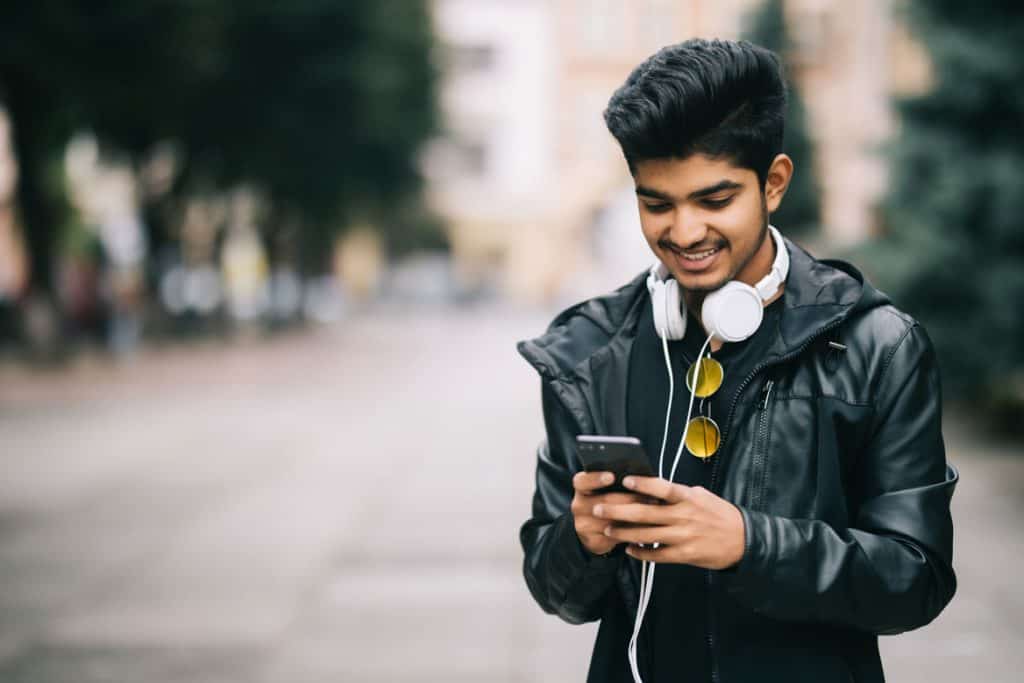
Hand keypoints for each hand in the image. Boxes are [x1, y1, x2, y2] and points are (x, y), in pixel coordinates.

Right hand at [571, 471, 656, 555]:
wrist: (591, 530)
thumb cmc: (605, 502)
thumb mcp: (603, 489)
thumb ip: (616, 483)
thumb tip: (639, 478)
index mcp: (581, 488)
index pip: (583, 481)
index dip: (596, 478)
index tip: (612, 476)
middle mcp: (579, 505)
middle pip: (604, 500)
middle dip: (631, 498)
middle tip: (652, 497)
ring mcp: (584, 525)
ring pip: (612, 520)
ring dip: (635, 516)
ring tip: (653, 511)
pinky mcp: (593, 541)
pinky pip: (616, 535)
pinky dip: (633, 531)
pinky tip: (646, 527)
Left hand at [593, 476, 744, 569]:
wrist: (743, 540)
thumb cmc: (719, 514)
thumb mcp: (701, 496)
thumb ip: (677, 493)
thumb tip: (653, 485)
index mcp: (688, 498)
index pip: (662, 488)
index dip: (643, 484)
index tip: (624, 480)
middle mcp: (683, 516)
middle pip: (645, 512)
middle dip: (618, 510)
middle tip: (598, 508)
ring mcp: (683, 537)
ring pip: (646, 535)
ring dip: (624, 533)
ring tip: (607, 530)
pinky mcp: (685, 555)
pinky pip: (657, 555)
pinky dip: (641, 553)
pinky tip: (628, 550)